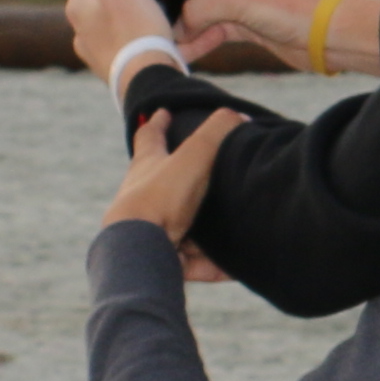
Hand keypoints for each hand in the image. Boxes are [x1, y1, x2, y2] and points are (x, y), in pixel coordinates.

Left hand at [64, 0, 178, 80]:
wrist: (150, 80)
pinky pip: (133, 43)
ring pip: (120, 21)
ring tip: (163, 13)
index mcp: (78, 7)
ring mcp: (100, 52)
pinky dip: (146, 37)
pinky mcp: (120, 67)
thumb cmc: (135, 30)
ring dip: (139, 14)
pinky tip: (165, 37)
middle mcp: (83, 31)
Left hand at [105, 110, 238, 280]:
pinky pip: (195, 263)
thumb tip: (240, 115)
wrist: (139, 250)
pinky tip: (234, 267)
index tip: (162, 113)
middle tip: (203, 174)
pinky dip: (214, 264)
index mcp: (147, 167)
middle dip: (181, 181)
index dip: (157, 124)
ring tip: (231, 228)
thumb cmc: (160, 198)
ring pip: (181, 228)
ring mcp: (151, 231)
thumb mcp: (193, 155)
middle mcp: (143, 198)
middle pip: (160, 185)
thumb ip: (218, 131)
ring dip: (203, 230)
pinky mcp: (163, 260)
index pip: (150, 138)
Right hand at [172, 0, 325, 67]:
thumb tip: (178, 22)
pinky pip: (216, 26)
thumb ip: (199, 7)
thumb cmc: (294, 3)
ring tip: (165, 36)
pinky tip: (185, 51)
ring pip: (203, 3)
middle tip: (151, 6)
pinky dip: (202, 38)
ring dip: (186, 19)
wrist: (331, 36)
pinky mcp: (248, 21)